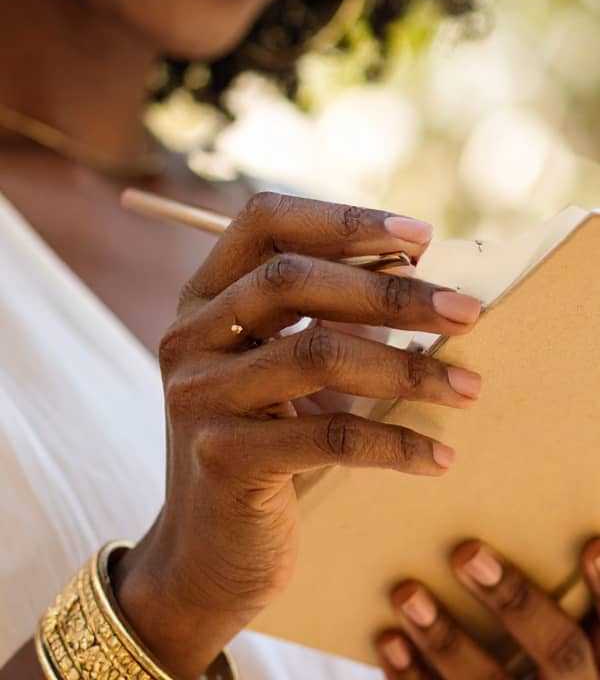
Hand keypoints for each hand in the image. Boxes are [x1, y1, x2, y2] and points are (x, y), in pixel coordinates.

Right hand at [112, 193, 481, 678]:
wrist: (208, 549)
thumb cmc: (264, 444)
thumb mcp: (282, 370)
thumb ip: (327, 318)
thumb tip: (416, 278)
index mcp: (205, 298)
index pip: (263, 222)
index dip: (341, 220)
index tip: (421, 238)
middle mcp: (190, 336)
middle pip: (290, 281)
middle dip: (391, 292)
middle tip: (467, 311)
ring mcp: (198, 396)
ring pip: (314, 354)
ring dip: (406, 367)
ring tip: (466, 386)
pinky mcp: (222, 458)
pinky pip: (327, 437)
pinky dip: (394, 442)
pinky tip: (437, 456)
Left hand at [377, 539, 599, 678]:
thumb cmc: (542, 662)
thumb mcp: (578, 639)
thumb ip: (573, 602)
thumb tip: (570, 530)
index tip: (590, 545)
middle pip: (559, 652)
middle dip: (515, 601)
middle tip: (467, 553)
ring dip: (445, 638)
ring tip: (408, 594)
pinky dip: (412, 675)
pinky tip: (389, 640)